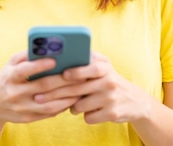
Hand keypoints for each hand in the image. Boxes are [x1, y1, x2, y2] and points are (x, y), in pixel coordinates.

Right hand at [0, 51, 83, 124]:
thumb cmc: (7, 78)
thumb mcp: (11, 64)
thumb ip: (27, 55)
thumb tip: (47, 46)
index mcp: (10, 76)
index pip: (25, 70)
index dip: (39, 65)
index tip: (55, 60)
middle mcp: (15, 93)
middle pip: (42, 86)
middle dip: (63, 80)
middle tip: (80, 73)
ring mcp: (21, 107)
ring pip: (48, 104)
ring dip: (67, 96)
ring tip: (81, 88)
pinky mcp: (27, 118)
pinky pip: (48, 113)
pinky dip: (62, 106)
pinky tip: (72, 99)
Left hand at [32, 52, 152, 124]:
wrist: (134, 101)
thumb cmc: (109, 80)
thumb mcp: (103, 66)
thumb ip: (86, 60)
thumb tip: (60, 56)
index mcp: (105, 68)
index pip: (90, 68)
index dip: (76, 72)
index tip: (62, 74)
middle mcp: (109, 82)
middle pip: (77, 89)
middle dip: (55, 93)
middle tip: (38, 97)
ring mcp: (110, 99)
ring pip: (79, 106)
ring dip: (72, 106)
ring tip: (75, 102)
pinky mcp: (111, 114)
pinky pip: (88, 117)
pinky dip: (85, 115)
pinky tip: (90, 110)